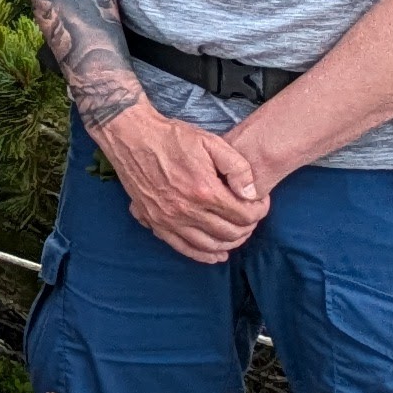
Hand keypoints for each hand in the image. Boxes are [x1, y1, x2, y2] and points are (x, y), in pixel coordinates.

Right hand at [96, 102, 268, 260]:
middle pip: (230, 233)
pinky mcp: (156, 223)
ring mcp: (169, 220)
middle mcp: (187, 211)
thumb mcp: (211, 142)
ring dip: (230, 243)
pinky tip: (216, 254)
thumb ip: (237, 167)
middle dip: (248, 227)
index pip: (244, 215)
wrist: (132, 137)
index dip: (259, 210)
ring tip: (237, 232)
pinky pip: (184, 248)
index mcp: (204, 190)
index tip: (261, 202)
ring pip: (210, 245)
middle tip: (250, 216)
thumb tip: (251, 194)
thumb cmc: (172, 137)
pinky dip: (204, 256)